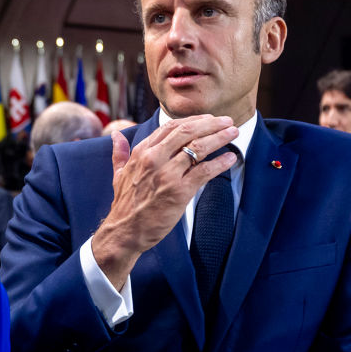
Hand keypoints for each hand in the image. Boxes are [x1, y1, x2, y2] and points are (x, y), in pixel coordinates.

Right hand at [90, 115, 237, 287]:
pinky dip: (220, 163)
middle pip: (187, 131)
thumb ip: (120, 153)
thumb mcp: (119, 174)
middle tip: (228, 121)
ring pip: (198, 148)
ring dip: (220, 138)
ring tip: (234, 133)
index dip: (194, 120)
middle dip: (211, 124)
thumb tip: (116, 135)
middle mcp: (154, 158)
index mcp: (142, 152)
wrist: (125, 232)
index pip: (171, 127)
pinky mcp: (179, 191)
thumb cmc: (124, 205)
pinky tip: (230, 158)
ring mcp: (167, 174)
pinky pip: (204, 171)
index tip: (209, 119)